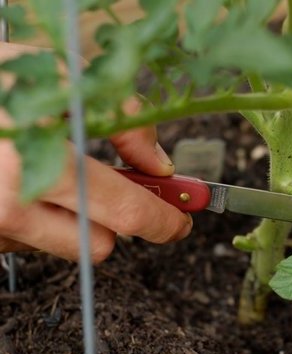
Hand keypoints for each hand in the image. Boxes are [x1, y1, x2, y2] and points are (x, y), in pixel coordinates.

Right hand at [0, 98, 192, 262]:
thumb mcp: (55, 74)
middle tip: (128, 195)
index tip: (180, 221)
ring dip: (76, 220)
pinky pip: (27, 240)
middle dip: (119, 222)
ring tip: (59, 176)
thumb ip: (119, 116)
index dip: (163, 220)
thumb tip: (157, 162)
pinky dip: (40, 218)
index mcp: (39, 162)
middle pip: (100, 246)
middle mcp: (11, 206)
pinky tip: (26, 184)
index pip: (126, 212)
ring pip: (64, 246)